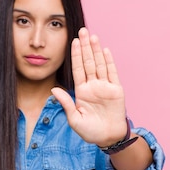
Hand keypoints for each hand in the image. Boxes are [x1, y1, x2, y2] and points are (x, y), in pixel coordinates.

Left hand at [51, 27, 127, 146]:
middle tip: (82, 30)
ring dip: (96, 50)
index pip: (78, 69)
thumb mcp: (74, 119)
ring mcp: (105, 87)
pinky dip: (109, 61)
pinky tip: (105, 50)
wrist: (108, 138)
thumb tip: (54, 89)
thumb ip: (66, 103)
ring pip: (100, 64)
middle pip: (88, 62)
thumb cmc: (90, 131)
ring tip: (92, 36)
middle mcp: (93, 86)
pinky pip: (112, 73)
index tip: (72, 42)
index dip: (75, 55)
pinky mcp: (116, 90)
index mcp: (81, 92)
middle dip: (85, 47)